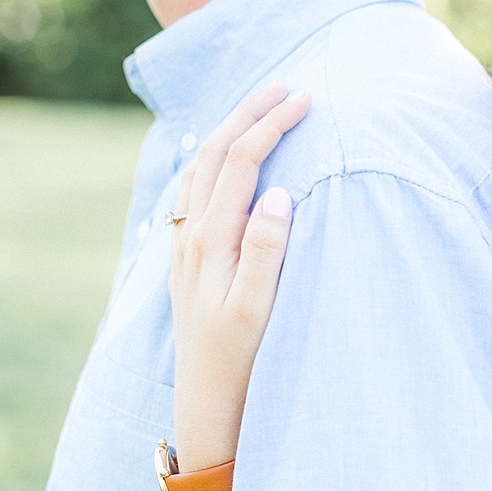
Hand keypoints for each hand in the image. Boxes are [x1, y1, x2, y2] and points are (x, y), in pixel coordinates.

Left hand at [169, 81, 309, 473]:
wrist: (206, 404)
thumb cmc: (241, 362)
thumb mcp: (257, 311)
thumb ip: (265, 251)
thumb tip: (275, 194)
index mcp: (213, 242)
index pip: (240, 163)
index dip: (270, 125)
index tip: (305, 99)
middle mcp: (192, 238)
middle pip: (214, 154)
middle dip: (248, 114)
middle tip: (285, 85)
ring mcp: (186, 248)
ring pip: (199, 170)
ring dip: (228, 131)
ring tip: (257, 109)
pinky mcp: (187, 262)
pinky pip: (194, 193)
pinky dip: (212, 162)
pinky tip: (222, 162)